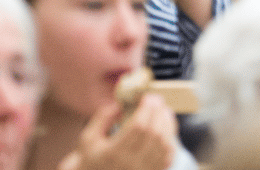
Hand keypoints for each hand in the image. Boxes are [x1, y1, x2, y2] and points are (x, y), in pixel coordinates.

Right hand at [59, 95, 175, 169]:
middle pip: (154, 133)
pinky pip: (169, 154)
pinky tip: (166, 127)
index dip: (146, 109)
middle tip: (157, 99)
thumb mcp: (88, 138)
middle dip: (158, 112)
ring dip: (167, 122)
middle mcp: (131, 163)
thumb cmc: (92, 159)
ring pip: (165, 143)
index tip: (146, 97)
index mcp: (113, 153)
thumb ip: (103, 118)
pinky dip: (171, 137)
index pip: (138, 127)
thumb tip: (121, 104)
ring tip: (163, 110)